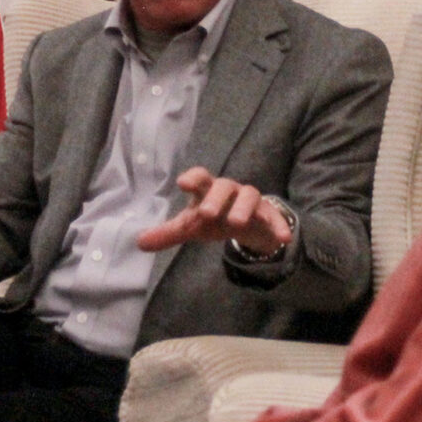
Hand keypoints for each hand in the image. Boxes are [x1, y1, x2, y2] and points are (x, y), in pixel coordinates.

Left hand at [136, 167, 292, 254]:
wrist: (248, 224)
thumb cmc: (215, 219)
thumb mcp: (192, 227)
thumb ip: (168, 234)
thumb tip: (139, 243)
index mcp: (208, 191)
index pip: (200, 178)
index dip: (193, 178)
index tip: (183, 183)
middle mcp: (229, 191)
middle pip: (224, 186)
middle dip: (216, 197)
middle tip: (206, 213)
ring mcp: (250, 200)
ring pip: (249, 195)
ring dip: (243, 208)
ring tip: (237, 223)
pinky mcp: (267, 213)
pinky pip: (274, 216)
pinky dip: (278, 225)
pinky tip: (282, 238)